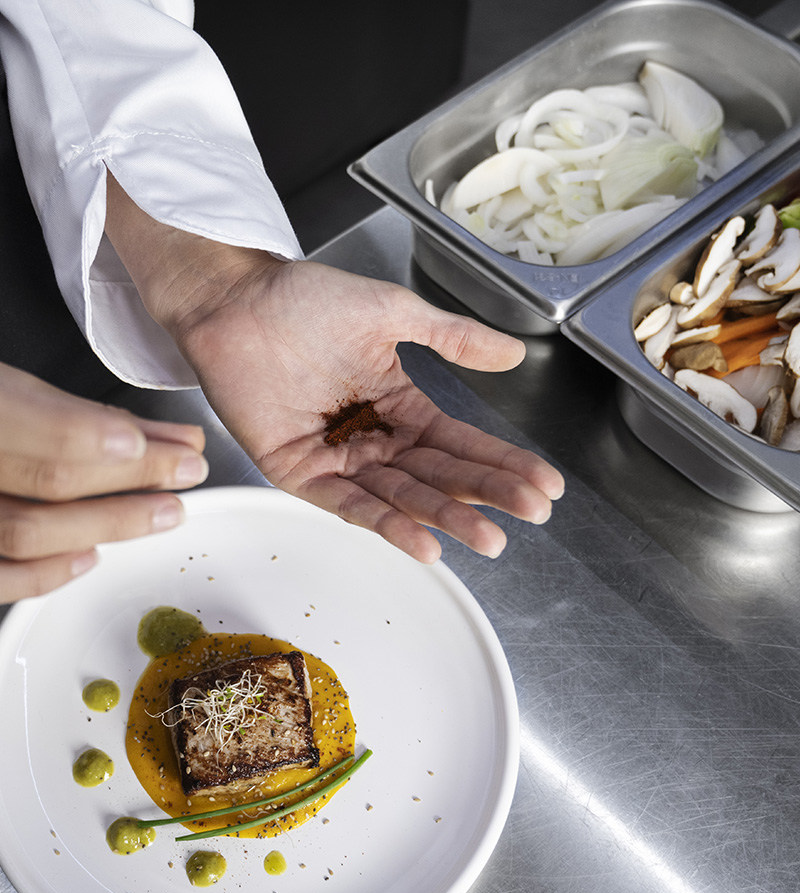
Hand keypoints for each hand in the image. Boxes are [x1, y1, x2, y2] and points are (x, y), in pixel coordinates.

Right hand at [0, 363, 207, 601]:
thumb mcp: (4, 387)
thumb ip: (68, 410)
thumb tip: (155, 436)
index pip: (32, 428)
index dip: (95, 437)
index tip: (156, 444)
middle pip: (47, 480)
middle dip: (132, 476)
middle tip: (186, 470)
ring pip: (27, 532)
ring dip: (108, 524)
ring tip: (164, 511)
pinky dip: (46, 573)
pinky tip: (92, 557)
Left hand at [173, 258, 563, 560]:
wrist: (237, 298)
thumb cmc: (305, 299)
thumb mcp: (394, 314)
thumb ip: (454, 339)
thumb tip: (515, 352)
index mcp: (400, 405)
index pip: (462, 444)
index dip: (504, 464)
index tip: (545, 486)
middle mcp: (374, 439)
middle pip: (441, 476)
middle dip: (488, 496)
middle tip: (531, 514)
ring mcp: (339, 460)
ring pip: (403, 498)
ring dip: (447, 518)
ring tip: (490, 539)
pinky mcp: (300, 473)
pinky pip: (350, 504)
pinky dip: (388, 525)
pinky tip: (427, 542)